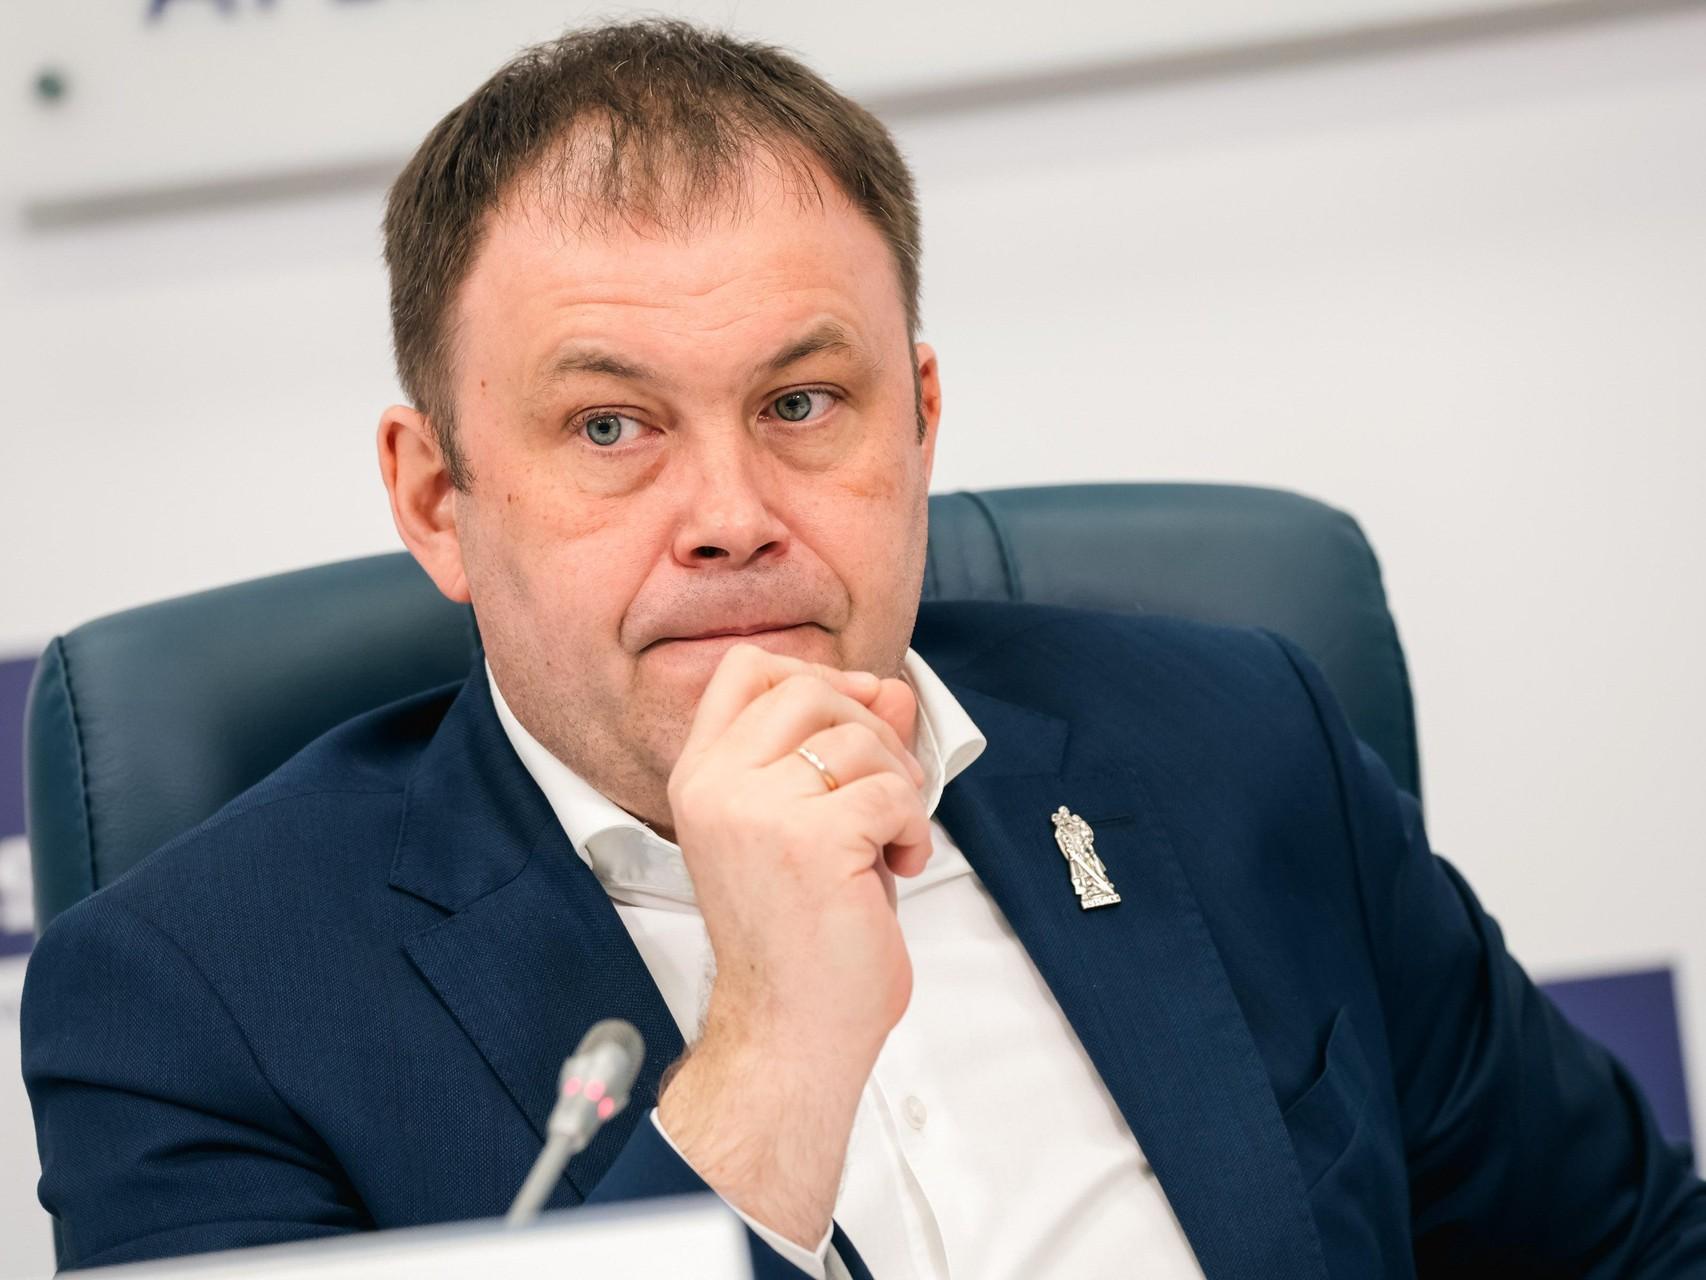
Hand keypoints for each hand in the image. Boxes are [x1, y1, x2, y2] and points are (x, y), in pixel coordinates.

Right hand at [656, 644, 928, 1247]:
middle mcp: (716, 785)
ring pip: (858, 737)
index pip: (746, 669)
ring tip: (891, 840)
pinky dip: (913, 825)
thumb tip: (890, 688)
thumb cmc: (799, 939)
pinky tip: (900, 865)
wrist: (788, 1031)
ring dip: (898, 782)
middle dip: (869, 728)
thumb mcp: (811, 824)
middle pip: (809, 687)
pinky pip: (891, 790)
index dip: (814, 678)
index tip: (852, 726)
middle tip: (885, 790)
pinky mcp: (811, 841)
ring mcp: (757, 810)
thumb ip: (842, 750)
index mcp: (700, 778)